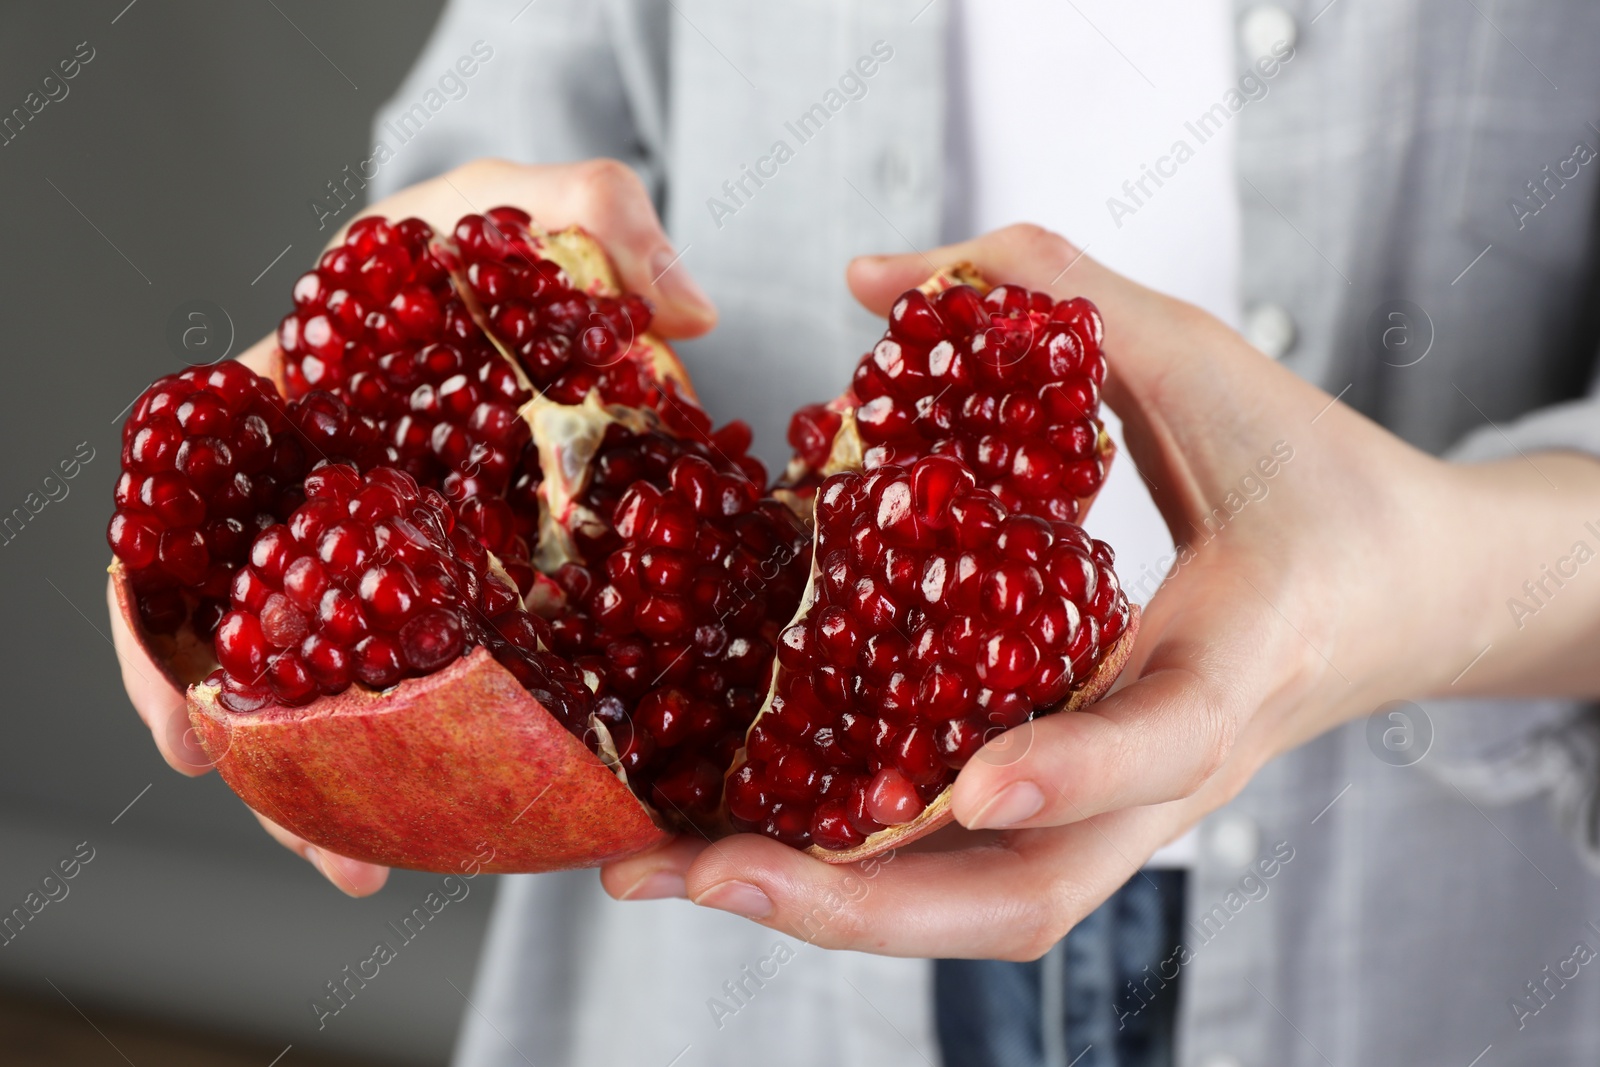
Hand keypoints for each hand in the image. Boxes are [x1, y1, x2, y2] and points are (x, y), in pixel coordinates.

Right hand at [108, 157, 716, 894]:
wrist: (542, 273)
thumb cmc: (498, 236)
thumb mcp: (530, 200)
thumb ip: (597, 216)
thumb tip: (686, 313)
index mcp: (289, 413)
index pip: (182, 529)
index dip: (164, 636)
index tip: (187, 731)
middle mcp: (328, 501)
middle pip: (259, 643)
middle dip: (274, 759)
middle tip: (323, 850)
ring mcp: (397, 555)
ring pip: (349, 681)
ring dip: (357, 782)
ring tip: (387, 872)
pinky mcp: (478, 584)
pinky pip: (452, 671)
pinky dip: (456, 740)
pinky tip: (494, 806)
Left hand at [599, 224, 1599, 956]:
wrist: (1410, 594)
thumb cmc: (1323, 483)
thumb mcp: (1214, 365)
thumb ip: (1063, 296)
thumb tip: (882, 274)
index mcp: (1243, 659)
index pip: (1167, 740)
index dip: (1074, 768)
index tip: (971, 782)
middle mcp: (1178, 770)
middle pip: (1031, 896)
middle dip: (863, 906)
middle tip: (707, 871)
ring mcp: (1129, 808)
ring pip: (987, 910)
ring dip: (835, 912)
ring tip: (679, 871)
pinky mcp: (1090, 808)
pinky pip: (972, 870)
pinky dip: (863, 872)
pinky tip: (754, 836)